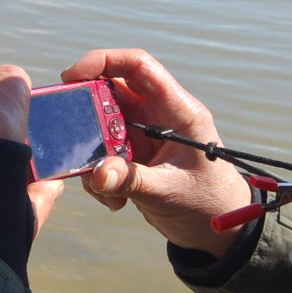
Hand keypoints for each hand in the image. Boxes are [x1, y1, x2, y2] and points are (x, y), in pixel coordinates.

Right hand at [60, 49, 253, 257]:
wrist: (219, 231)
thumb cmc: (209, 203)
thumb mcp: (170, 191)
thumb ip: (132, 181)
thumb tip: (96, 174)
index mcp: (177, 110)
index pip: (139, 67)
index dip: (104, 61)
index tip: (72, 76)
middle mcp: (158, 116)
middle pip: (111, 94)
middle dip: (86, 115)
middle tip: (72, 139)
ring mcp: (143, 136)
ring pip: (101, 127)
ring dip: (92, 155)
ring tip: (102, 187)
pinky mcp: (133, 158)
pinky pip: (103, 155)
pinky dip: (98, 176)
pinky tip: (114, 201)